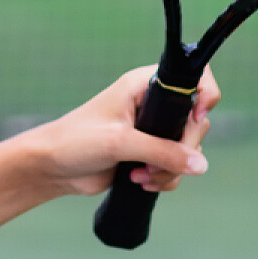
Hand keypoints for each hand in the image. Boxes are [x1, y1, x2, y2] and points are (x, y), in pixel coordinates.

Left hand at [21, 65, 221, 197]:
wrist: (52, 167)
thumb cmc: (77, 141)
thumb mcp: (120, 142)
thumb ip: (162, 152)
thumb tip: (200, 165)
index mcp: (144, 85)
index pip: (193, 77)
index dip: (204, 95)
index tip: (197, 119)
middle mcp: (152, 104)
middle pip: (195, 123)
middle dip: (181, 150)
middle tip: (155, 163)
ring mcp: (152, 130)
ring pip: (186, 150)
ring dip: (170, 170)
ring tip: (141, 176)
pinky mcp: (148, 154)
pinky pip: (174, 167)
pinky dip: (163, 179)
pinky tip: (139, 181)